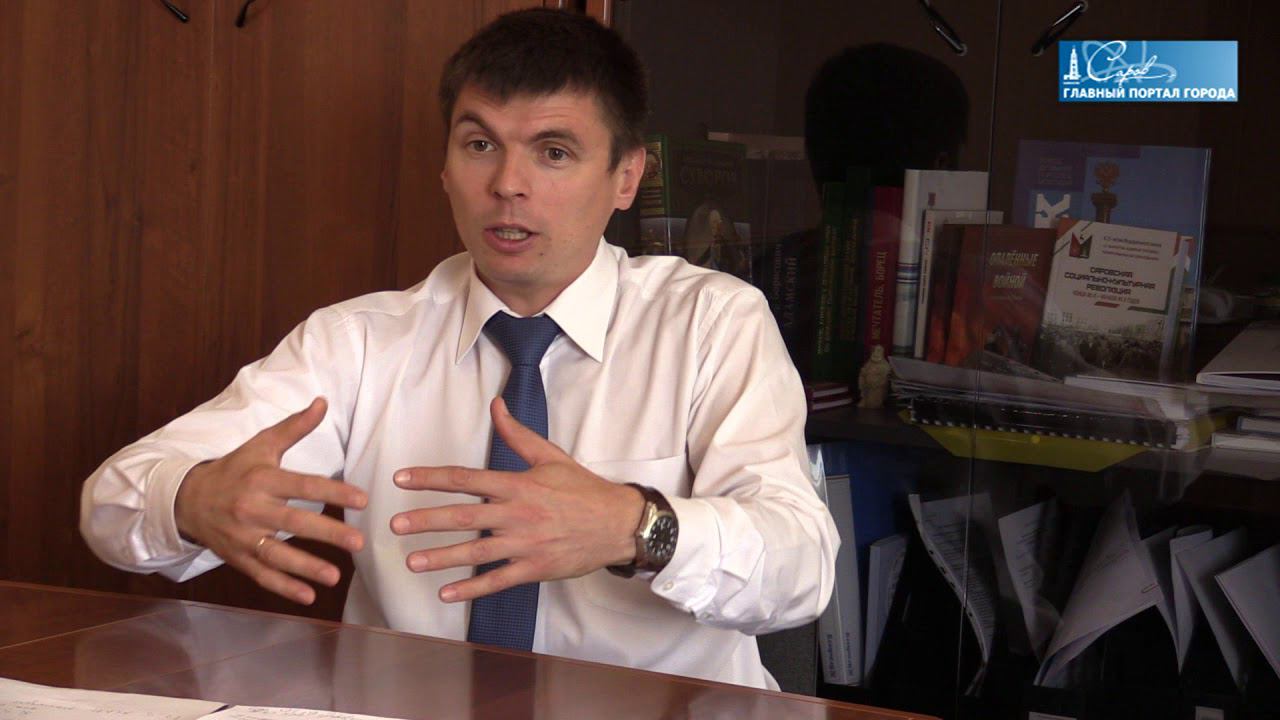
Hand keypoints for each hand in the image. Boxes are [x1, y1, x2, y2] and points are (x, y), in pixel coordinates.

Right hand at [174, 397, 367, 604]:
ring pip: (277, 555)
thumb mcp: (261, 445)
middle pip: (294, 523)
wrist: (185, 499)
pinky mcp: (236, 558)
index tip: (363, 499)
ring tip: (335, 577)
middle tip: (359, 541)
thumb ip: (294, 427)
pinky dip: (283, 588)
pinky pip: (261, 576)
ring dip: (306, 568)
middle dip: (328, 533)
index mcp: (262, 479)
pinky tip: (309, 597)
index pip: (303, 485)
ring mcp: (242, 537)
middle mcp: (251, 509)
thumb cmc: (233, 469)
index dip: (333, 491)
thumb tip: (323, 402)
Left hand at [390, 397, 643, 602]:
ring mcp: (525, 544)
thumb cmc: (583, 489)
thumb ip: (517, 435)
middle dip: (426, 520)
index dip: (431, 478)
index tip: (402, 479)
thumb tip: (496, 406)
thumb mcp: (550, 456)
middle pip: (463, 516)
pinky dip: (471, 588)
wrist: (617, 523)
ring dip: (441, 557)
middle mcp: (517, 513)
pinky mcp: (534, 568)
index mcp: (517, 484)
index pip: (466, 478)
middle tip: (395, 526)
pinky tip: (445, 593)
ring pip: (475, 551)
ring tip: (411, 561)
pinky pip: (497, 580)